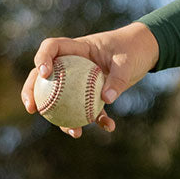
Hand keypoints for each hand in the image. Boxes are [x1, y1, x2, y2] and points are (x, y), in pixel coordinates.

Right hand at [21, 22, 159, 137]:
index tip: (45, 74)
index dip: (42, 58)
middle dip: (32, 91)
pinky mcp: (92, 93)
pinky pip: (88, 108)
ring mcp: (80, 79)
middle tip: (33, 108)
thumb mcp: (128, 60)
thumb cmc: (135, 47)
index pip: (52, 47)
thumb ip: (117, 77)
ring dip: (64, 118)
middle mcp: (74, 63)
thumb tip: (106, 99)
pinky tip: (109, 126)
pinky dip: (97, 119)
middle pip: (44, 76)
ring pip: (62, 99)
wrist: (147, 50)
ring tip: (74, 132)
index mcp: (79, 48)